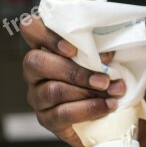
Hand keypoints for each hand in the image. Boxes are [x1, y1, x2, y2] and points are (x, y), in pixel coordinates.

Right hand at [20, 16, 125, 146]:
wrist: (113, 113)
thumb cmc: (106, 76)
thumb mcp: (104, 57)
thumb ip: (100, 49)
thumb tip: (107, 53)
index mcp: (46, 45)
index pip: (31, 28)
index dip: (46, 35)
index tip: (73, 49)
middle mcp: (35, 69)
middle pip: (37, 62)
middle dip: (75, 71)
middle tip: (104, 79)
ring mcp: (37, 94)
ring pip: (52, 90)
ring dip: (87, 92)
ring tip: (113, 93)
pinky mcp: (46, 118)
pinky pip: (61, 114)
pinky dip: (88, 109)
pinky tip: (107, 107)